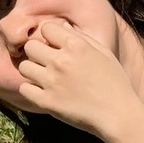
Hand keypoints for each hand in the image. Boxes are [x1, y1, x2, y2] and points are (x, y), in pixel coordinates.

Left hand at [15, 18, 143, 142]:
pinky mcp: (47, 102)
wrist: (118, 115)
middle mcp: (61, 61)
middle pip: (30, 46)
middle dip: (37, 52)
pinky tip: (43, 92)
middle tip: (46, 63)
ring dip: (32, 71)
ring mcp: (52, 82)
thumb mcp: (104, 53)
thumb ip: (82, 38)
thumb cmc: (115, 84)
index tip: (54, 46)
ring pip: (24, 67)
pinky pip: (24, 89)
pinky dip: (31, 90)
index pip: (46, 28)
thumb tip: (62, 27)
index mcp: (76, 46)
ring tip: (44, 78)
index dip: (49, 36)